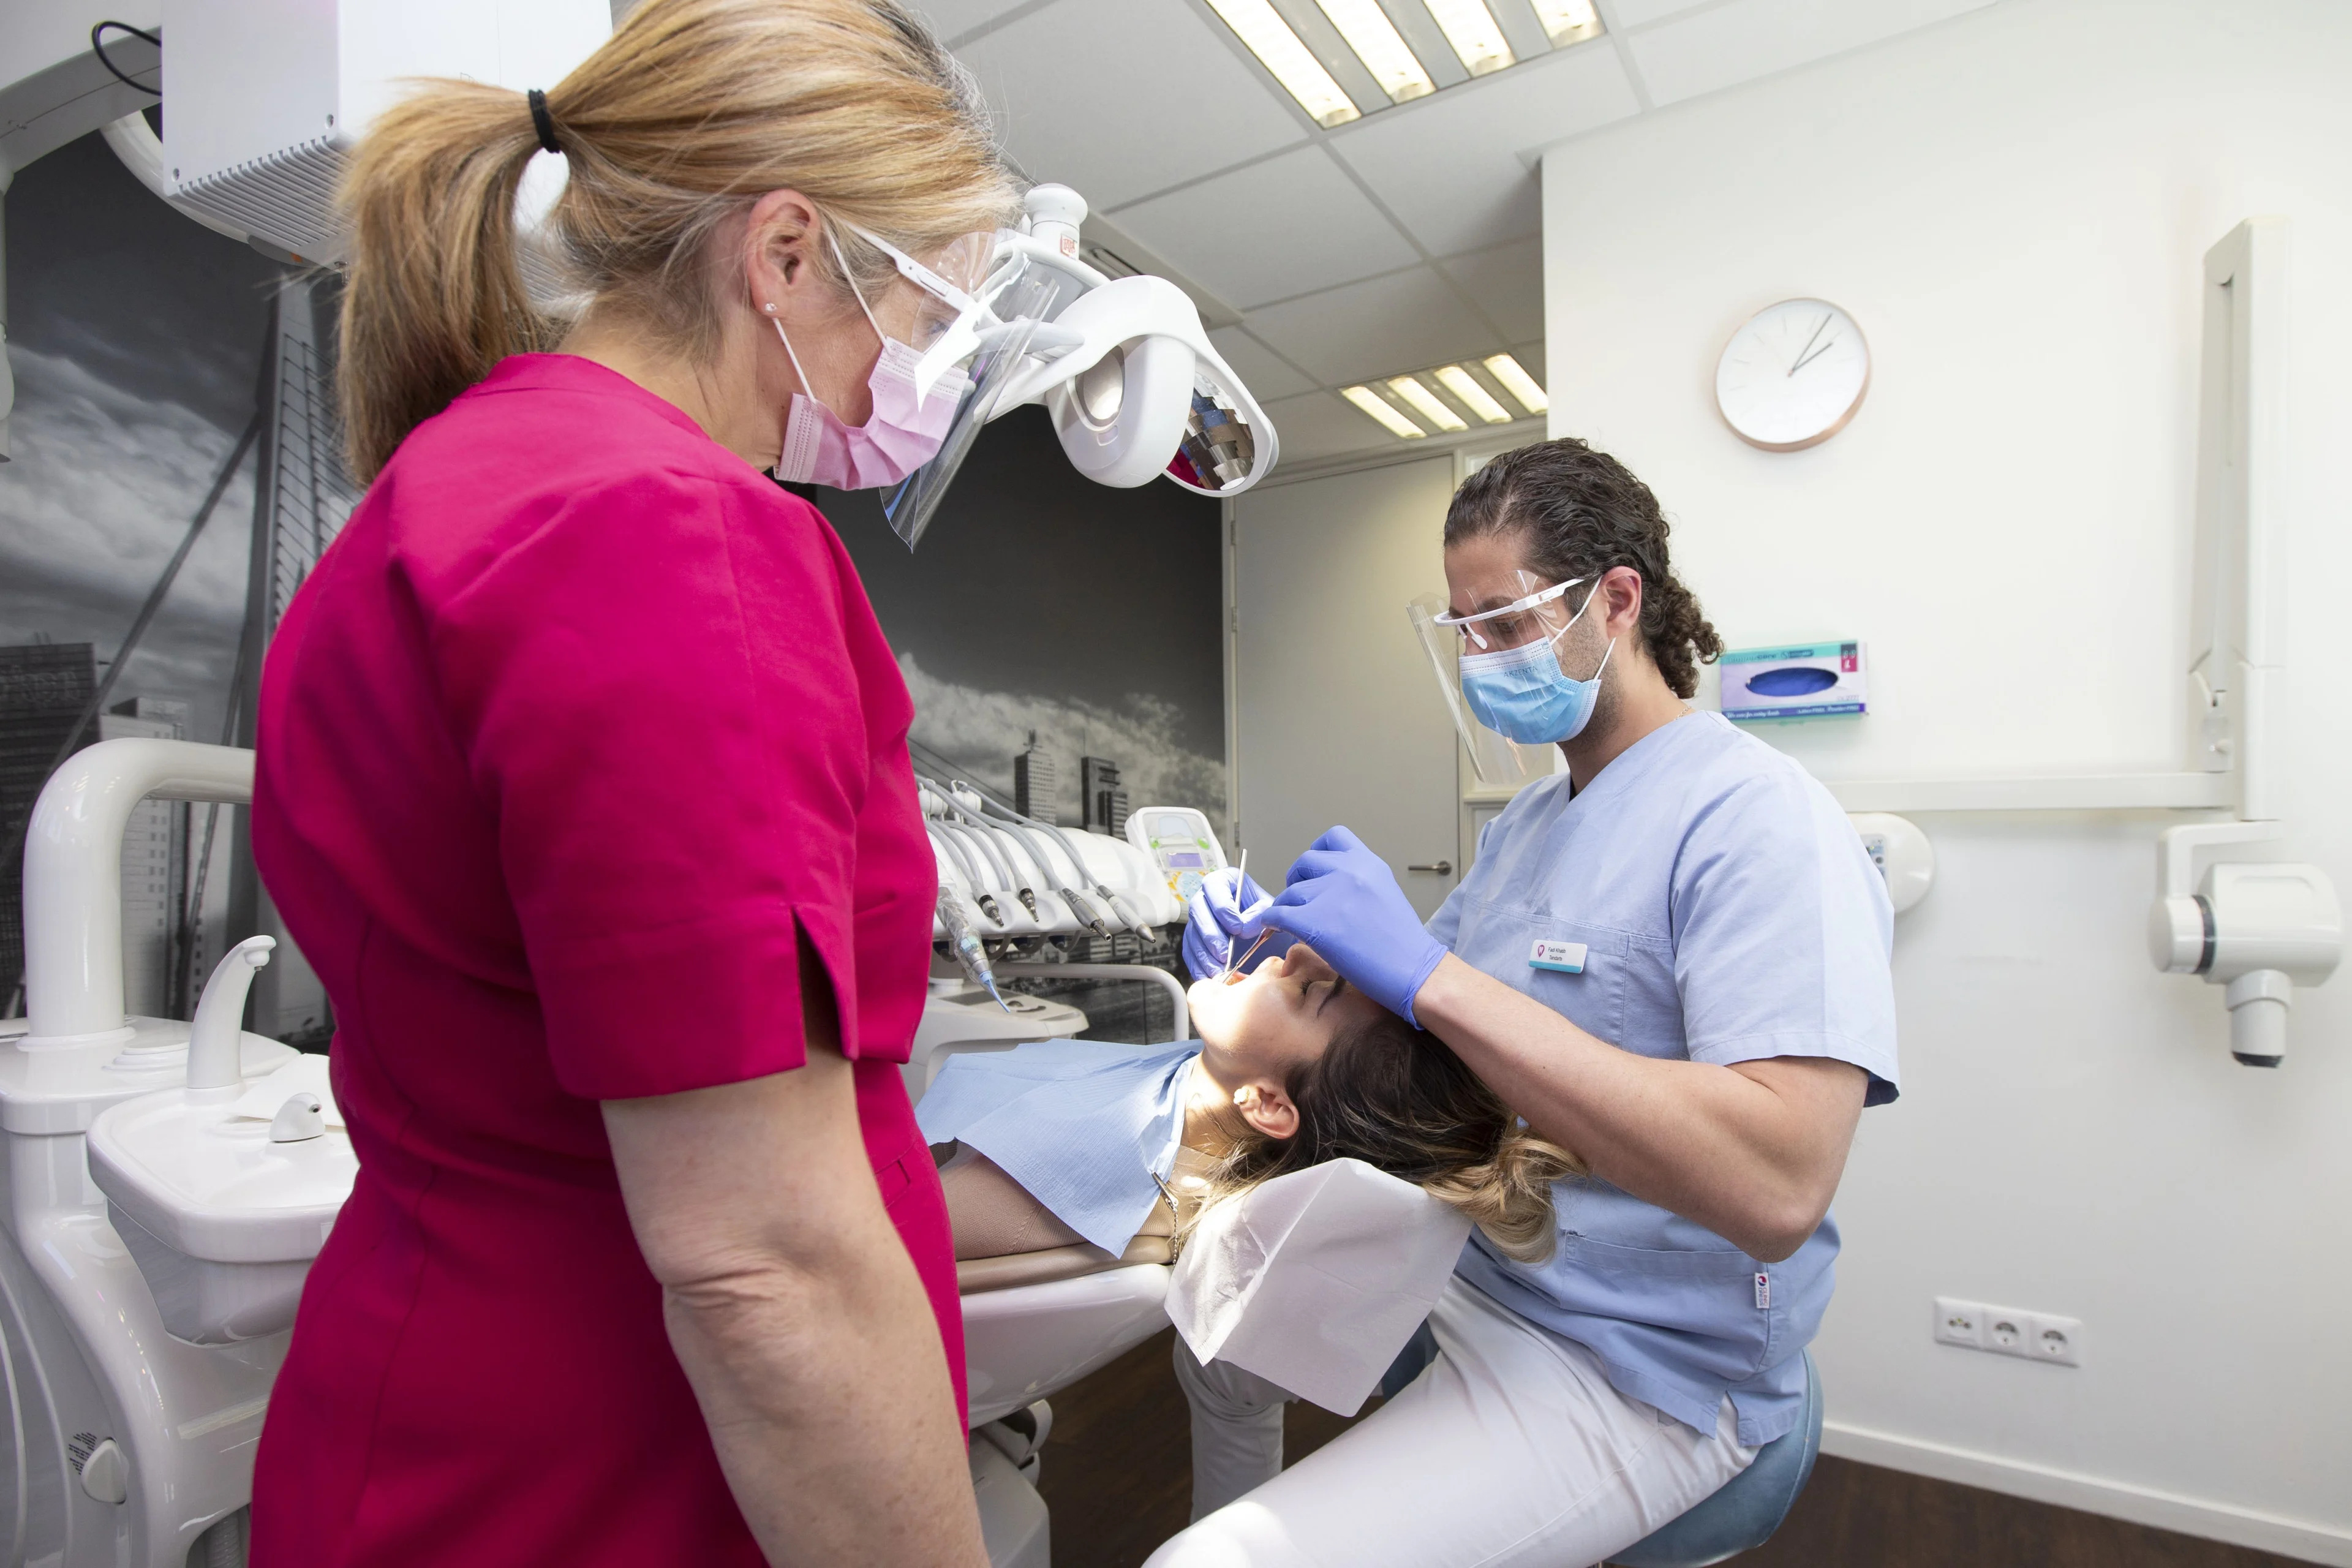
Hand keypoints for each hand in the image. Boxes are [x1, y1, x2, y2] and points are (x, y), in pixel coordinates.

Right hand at [1182, 868, 1291, 980]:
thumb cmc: (1269, 921)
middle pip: (1198, 909)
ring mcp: (1200, 919)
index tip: (1237, 927)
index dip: (1222, 906)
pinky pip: (1190, 952)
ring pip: (1192, 933)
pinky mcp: (1195, 939)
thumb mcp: (1272, 912)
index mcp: (1227, 882)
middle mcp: (1209, 897)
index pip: (1214, 886)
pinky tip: (1211, 975)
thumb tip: (1243, 925)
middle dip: (1211, 934)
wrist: (1269, 940)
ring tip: (1220, 970)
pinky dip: (1199, 965)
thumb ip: (1261, 913)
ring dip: (1204, 954)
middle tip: (1225, 953)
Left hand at [1250, 826, 1446, 1024]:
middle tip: (1302, 900)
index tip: (1315, 871)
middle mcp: (1348, 871)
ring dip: (1287, 906)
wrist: (1413, 970)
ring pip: (1289, 892)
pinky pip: (1277, 913)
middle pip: (1304, 863)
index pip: (1332, 838)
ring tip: (1292, 922)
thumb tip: (1324, 888)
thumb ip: (1355, 882)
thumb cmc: (1402, 942)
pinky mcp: (1314, 922)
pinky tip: (1275, 928)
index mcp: (1368, 862)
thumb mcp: (1383, 892)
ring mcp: (1330, 895)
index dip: (1317, 854)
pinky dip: (1271, 921)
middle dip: (1298, 880)